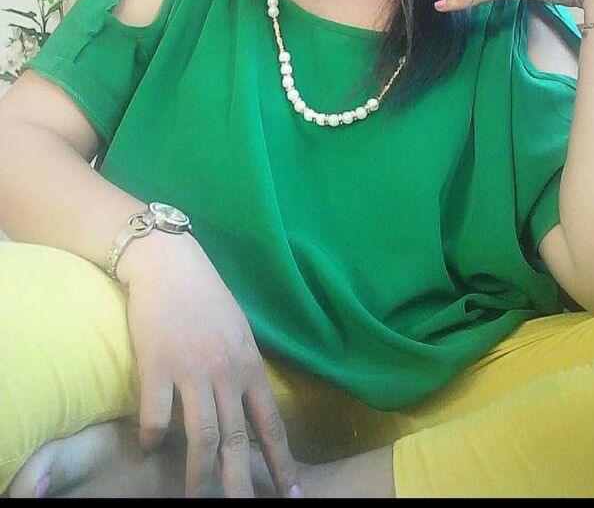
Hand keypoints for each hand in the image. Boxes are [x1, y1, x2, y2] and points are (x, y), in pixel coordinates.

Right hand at [120, 233, 300, 498]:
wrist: (169, 263)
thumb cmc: (205, 295)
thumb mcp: (237, 329)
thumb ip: (243, 367)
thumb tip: (249, 403)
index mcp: (249, 364)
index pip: (270, 423)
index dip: (282, 462)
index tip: (292, 493)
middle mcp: (225, 372)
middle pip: (237, 441)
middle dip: (242, 484)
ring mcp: (191, 371)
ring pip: (201, 438)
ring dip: (197, 475)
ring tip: (193, 498)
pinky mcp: (157, 366)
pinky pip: (156, 416)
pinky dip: (152, 437)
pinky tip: (147, 447)